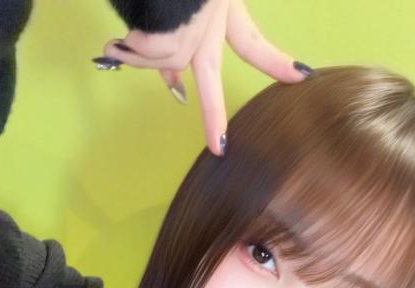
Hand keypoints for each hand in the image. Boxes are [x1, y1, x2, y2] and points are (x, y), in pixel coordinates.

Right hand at [98, 0, 311, 155]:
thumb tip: (173, 83)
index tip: (301, 75)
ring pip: (163, 63)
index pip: (251, 42)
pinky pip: (145, 56)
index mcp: (223, 7)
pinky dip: (127, 50)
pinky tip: (114, 46)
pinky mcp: (169, 39)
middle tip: (218, 147)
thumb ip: (180, 32)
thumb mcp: (191, 2)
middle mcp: (209, 25)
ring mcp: (188, 34)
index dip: (274, 61)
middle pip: (211, 80)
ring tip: (114, 48)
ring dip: (137, 55)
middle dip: (212, 115)